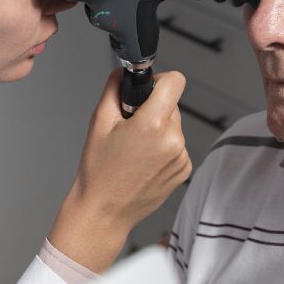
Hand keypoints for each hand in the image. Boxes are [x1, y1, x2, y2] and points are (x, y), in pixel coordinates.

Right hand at [48, 69, 191, 272]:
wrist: (104, 211)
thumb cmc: (99, 171)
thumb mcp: (99, 121)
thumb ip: (114, 89)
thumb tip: (124, 73)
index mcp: (152, 125)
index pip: (175, 81)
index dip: (160, 80)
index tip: (148, 89)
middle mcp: (173, 141)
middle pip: (172, 105)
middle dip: (153, 109)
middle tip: (130, 127)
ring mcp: (181, 157)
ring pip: (174, 126)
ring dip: (159, 130)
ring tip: (135, 148)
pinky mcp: (184, 170)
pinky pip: (177, 145)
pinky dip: (163, 148)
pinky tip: (144, 161)